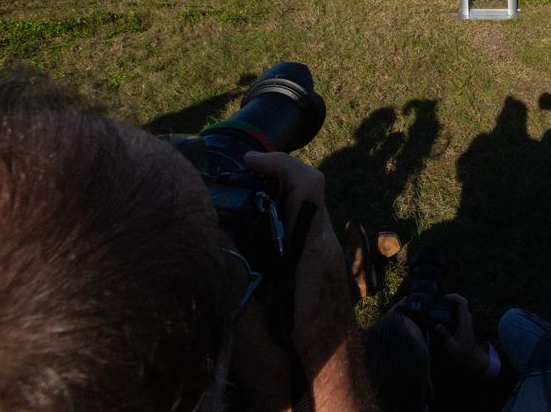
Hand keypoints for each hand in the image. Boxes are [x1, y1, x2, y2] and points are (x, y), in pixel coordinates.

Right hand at [233, 152, 369, 409]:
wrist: (335, 393)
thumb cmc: (300, 373)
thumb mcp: (257, 339)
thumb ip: (236, 295)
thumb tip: (216, 246)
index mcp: (315, 259)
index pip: (310, 188)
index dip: (280, 164)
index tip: (247, 161)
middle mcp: (326, 254)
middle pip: (304, 194)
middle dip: (268, 179)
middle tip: (227, 181)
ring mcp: (327, 262)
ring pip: (301, 214)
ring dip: (270, 203)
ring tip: (227, 207)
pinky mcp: (321, 274)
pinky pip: (299, 234)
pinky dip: (274, 225)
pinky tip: (243, 242)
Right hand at [432, 295, 490, 372]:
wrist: (472, 356)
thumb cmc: (463, 352)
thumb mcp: (452, 345)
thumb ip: (445, 335)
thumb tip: (437, 326)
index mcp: (465, 322)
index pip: (463, 303)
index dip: (455, 297)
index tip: (445, 297)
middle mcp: (467, 319)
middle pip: (461, 303)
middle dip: (450, 300)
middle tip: (438, 303)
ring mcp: (467, 321)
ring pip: (460, 308)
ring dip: (450, 305)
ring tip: (438, 308)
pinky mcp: (465, 323)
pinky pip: (459, 313)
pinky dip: (451, 311)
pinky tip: (442, 316)